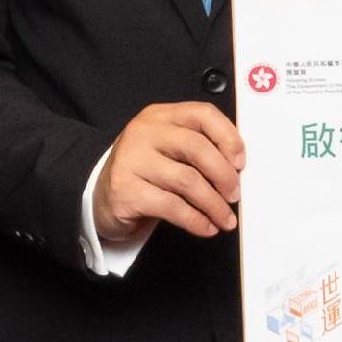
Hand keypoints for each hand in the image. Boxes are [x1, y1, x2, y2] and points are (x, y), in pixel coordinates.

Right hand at [92, 102, 242, 242]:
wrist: (100, 198)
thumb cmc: (143, 173)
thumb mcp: (167, 149)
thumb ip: (197, 148)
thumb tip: (236, 168)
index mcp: (160, 116)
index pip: (202, 114)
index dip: (227, 136)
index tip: (240, 161)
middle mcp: (144, 133)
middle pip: (196, 147)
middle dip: (224, 175)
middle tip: (234, 194)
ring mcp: (132, 160)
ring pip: (187, 180)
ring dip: (213, 204)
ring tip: (225, 218)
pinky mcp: (126, 190)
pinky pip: (172, 206)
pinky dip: (195, 220)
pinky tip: (205, 227)